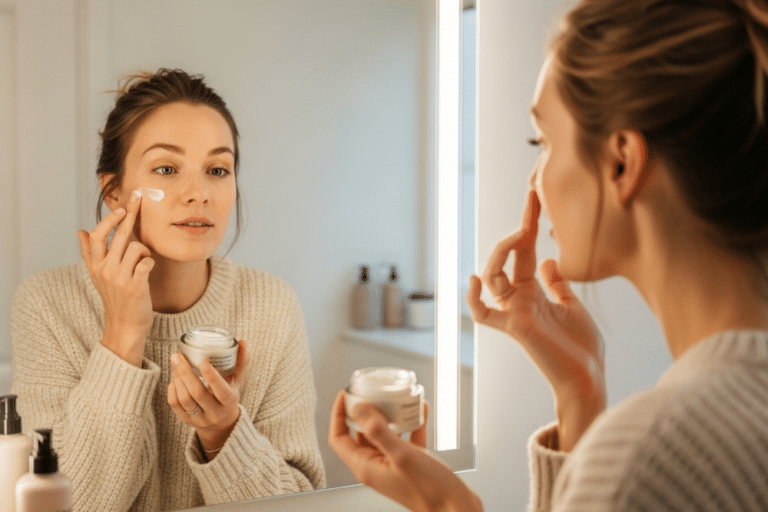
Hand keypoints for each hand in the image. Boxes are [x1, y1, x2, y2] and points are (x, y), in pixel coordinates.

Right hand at [77, 190, 153, 366]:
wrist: (125, 326)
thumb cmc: (116, 298)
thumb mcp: (99, 276)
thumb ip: (90, 253)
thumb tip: (80, 231)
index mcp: (95, 265)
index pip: (97, 235)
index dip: (109, 219)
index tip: (121, 207)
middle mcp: (105, 270)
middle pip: (119, 235)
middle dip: (130, 214)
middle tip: (139, 199)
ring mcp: (119, 278)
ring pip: (137, 247)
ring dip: (145, 251)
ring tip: (143, 263)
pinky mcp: (135, 286)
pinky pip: (148, 262)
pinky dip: (151, 263)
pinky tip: (148, 272)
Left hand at [167, 340, 248, 459]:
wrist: (222, 423)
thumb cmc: (229, 394)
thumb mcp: (237, 381)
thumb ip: (240, 362)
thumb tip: (242, 341)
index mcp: (229, 401)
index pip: (221, 390)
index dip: (211, 377)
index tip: (203, 361)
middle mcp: (215, 413)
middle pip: (197, 393)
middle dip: (185, 373)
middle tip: (177, 356)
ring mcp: (200, 419)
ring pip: (184, 399)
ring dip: (178, 379)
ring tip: (175, 364)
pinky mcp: (187, 421)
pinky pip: (175, 405)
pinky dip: (172, 389)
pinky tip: (174, 378)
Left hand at [329, 392, 482, 511]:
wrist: (455, 508)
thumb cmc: (430, 490)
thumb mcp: (402, 455)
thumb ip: (378, 432)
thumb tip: (358, 409)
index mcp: (366, 467)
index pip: (339, 438)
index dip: (338, 415)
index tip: (346, 395)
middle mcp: (376, 466)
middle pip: (359, 433)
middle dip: (365, 411)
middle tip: (372, 392)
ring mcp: (392, 464)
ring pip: (383, 434)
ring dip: (389, 415)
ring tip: (396, 398)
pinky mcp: (409, 463)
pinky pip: (405, 438)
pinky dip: (411, 423)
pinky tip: (420, 410)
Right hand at [466, 189, 605, 450]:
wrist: (589, 378)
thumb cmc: (583, 348)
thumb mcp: (573, 306)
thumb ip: (557, 285)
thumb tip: (548, 260)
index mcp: (533, 293)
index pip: (525, 252)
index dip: (528, 224)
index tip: (534, 197)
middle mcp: (519, 300)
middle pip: (509, 256)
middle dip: (520, 225)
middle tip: (533, 198)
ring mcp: (514, 312)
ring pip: (493, 276)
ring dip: (503, 250)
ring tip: (522, 232)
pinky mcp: (515, 327)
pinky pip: (483, 314)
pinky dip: (473, 298)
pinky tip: (475, 278)